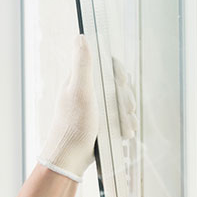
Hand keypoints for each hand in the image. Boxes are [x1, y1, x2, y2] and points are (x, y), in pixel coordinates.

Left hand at [37, 36, 136, 181]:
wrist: (69, 159)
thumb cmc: (72, 126)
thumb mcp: (80, 92)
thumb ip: (82, 65)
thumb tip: (81, 37)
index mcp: (79, 81)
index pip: (104, 65)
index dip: (117, 71)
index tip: (122, 82)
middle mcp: (86, 92)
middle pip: (116, 85)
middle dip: (125, 97)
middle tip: (128, 108)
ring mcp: (93, 109)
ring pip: (120, 104)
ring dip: (127, 115)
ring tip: (126, 126)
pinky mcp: (99, 123)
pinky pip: (118, 119)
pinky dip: (124, 125)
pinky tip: (124, 133)